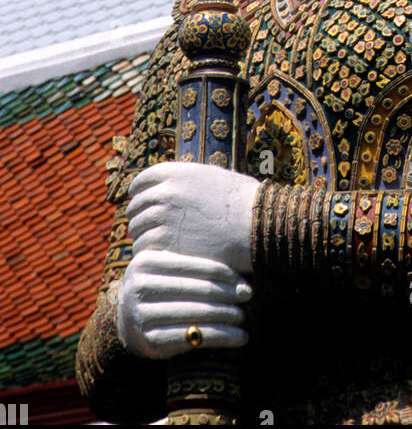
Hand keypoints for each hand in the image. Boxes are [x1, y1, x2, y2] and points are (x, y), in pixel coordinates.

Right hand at [117, 250, 251, 359]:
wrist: (127, 321)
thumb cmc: (159, 289)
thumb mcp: (166, 270)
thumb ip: (192, 265)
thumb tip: (241, 271)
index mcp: (146, 261)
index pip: (194, 265)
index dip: (223, 273)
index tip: (243, 280)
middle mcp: (140, 287)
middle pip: (197, 290)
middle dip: (228, 294)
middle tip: (249, 295)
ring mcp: (142, 315)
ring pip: (198, 314)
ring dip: (227, 316)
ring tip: (244, 316)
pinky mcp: (150, 340)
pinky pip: (194, 337)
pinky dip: (222, 337)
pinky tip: (240, 337)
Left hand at [126, 161, 259, 274]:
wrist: (256, 225)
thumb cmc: (244, 202)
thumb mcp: (215, 178)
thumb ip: (189, 181)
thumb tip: (177, 185)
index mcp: (176, 173)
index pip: (142, 180)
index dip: (138, 191)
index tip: (138, 200)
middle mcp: (165, 192)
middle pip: (136, 205)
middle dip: (139, 215)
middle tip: (144, 225)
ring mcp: (163, 217)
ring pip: (137, 228)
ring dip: (143, 235)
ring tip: (152, 242)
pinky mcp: (166, 243)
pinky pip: (143, 248)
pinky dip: (148, 252)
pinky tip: (158, 256)